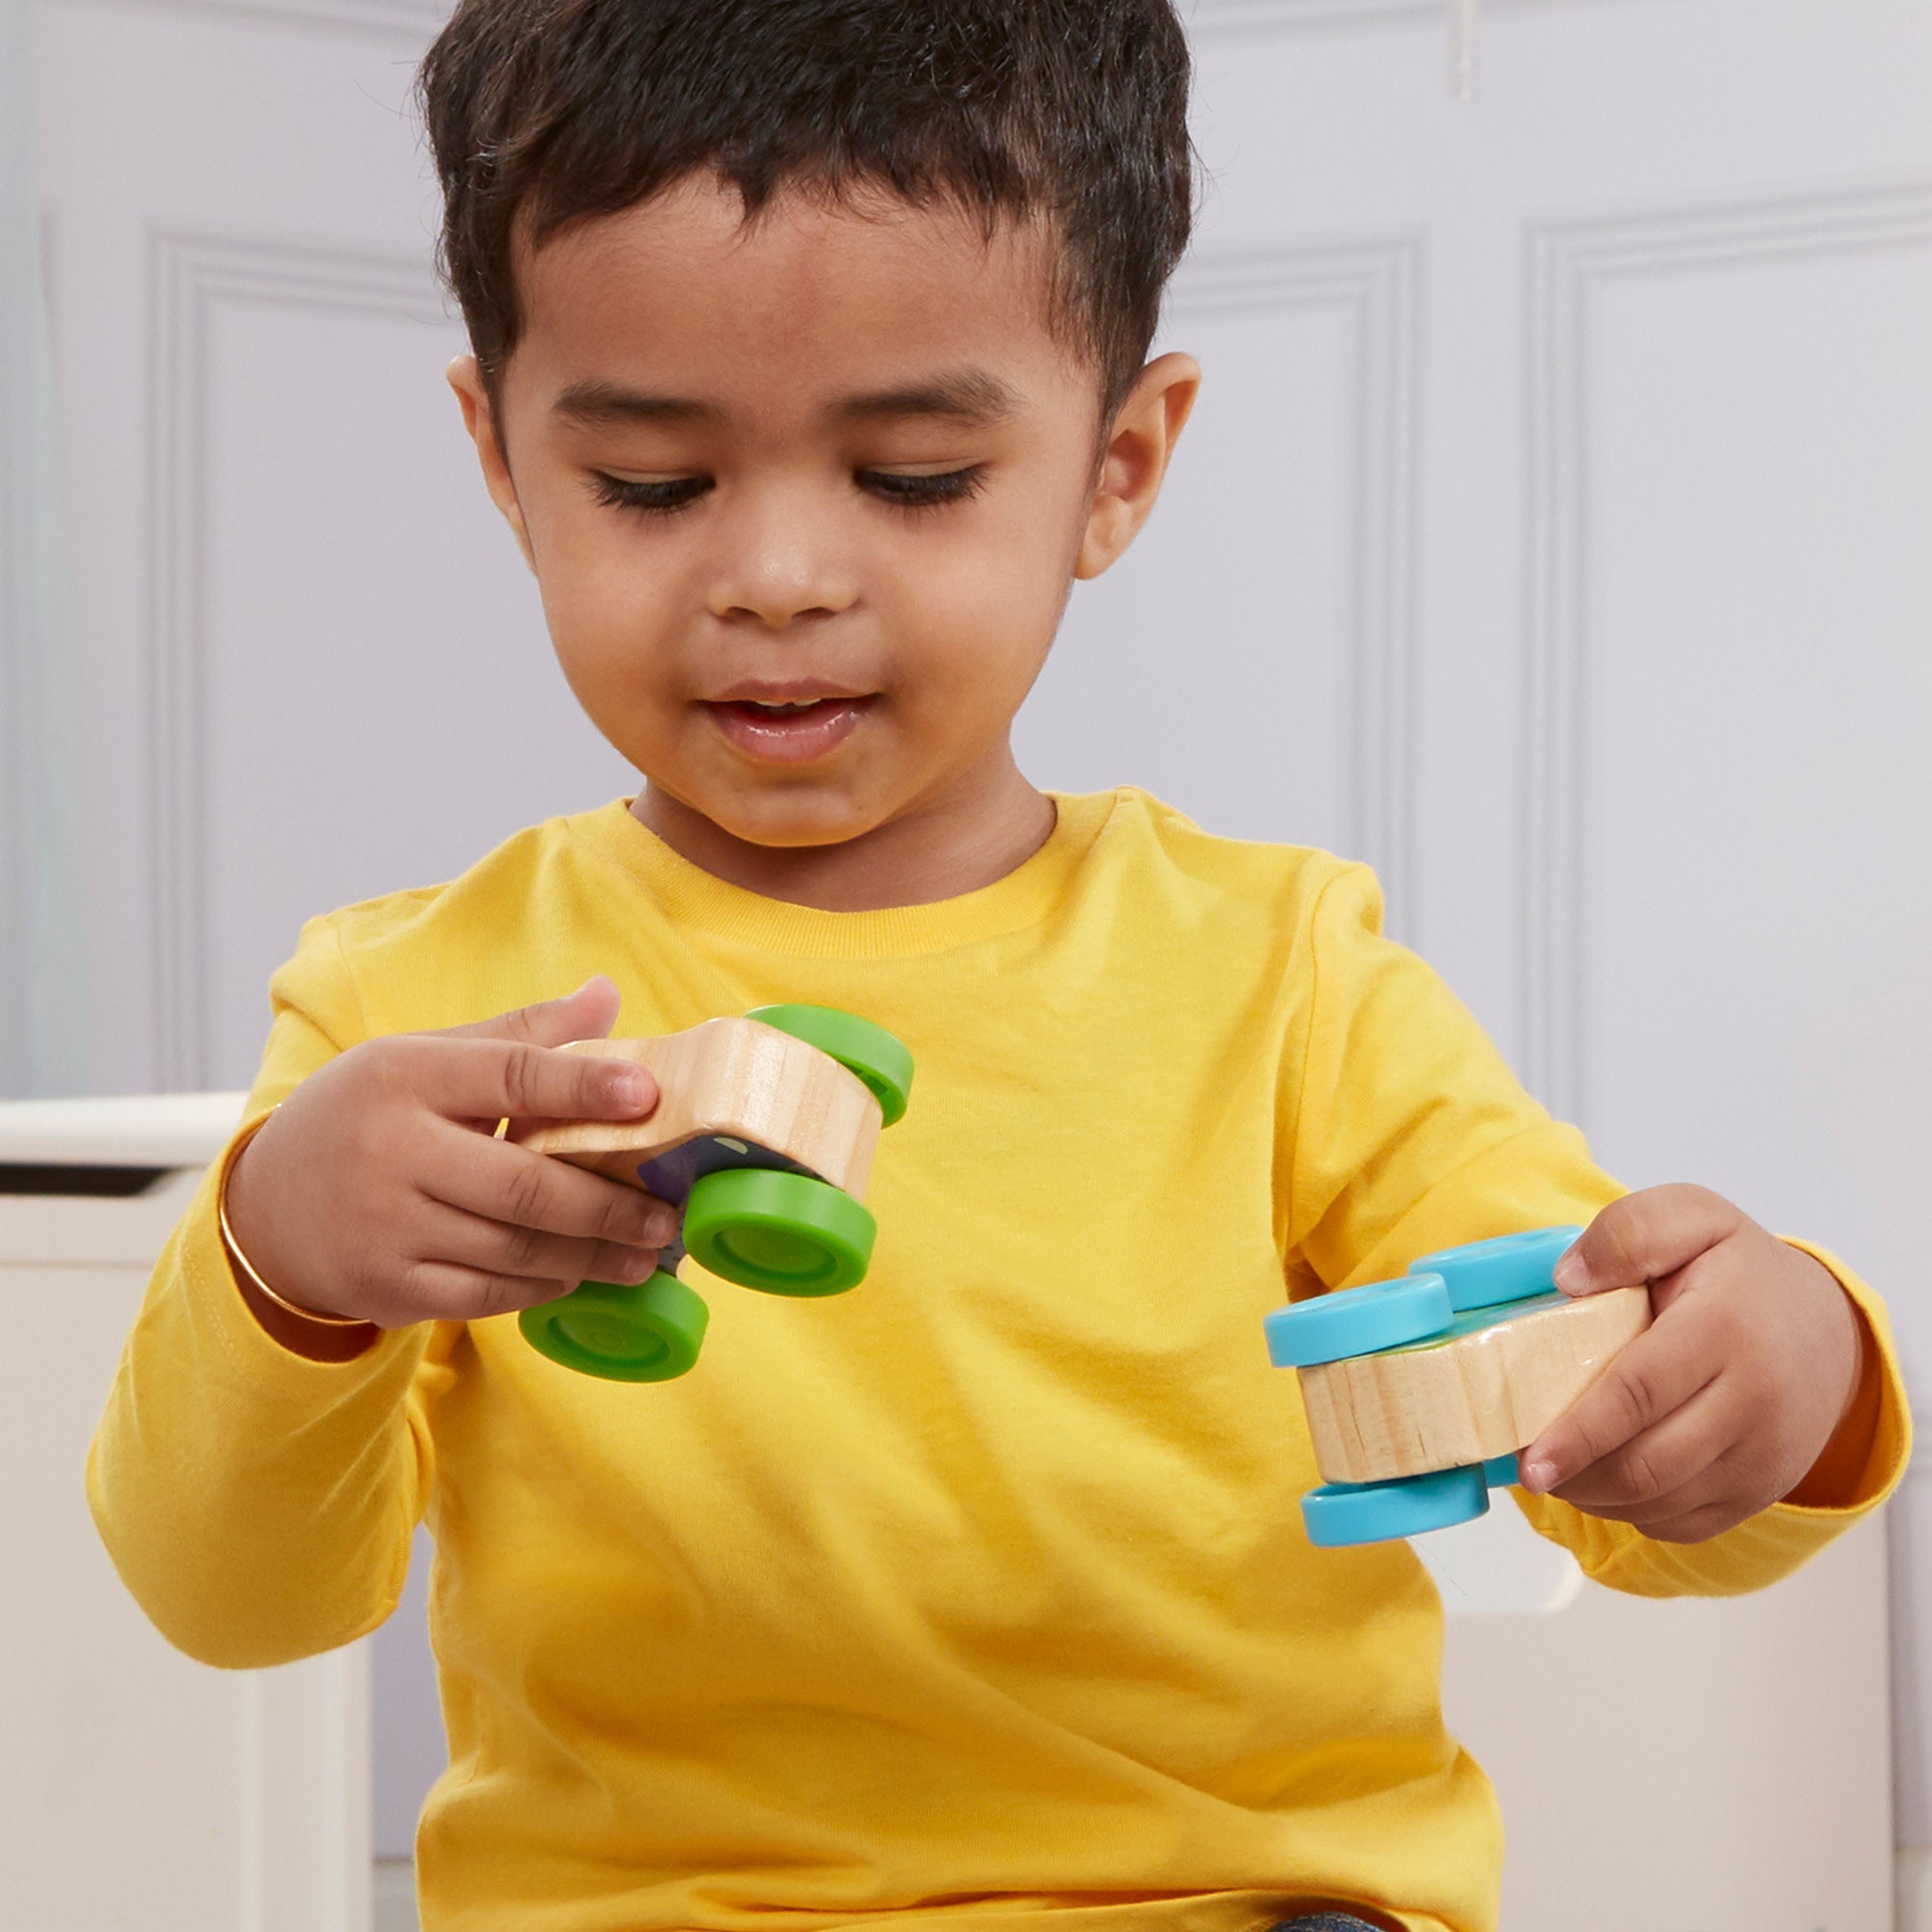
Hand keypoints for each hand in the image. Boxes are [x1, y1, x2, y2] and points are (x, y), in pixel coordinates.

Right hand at [224, 977, 676, 1329]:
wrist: (267, 1206)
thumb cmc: (369, 1118)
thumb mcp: (425, 1058)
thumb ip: (518, 1035)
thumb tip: (607, 995)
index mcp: (404, 1077)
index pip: (508, 1074)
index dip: (582, 1085)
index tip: (648, 1096)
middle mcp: (391, 1151)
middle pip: (522, 1184)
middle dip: (607, 1205)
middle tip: (667, 1216)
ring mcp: (386, 1226)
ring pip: (511, 1248)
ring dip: (589, 1256)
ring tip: (644, 1254)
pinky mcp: (386, 1287)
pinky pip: (484, 1294)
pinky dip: (540, 1287)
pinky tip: (579, 1275)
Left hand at [1517, 1184, 1870, 1540]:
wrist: (1825, 1329)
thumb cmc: (1739, 1272)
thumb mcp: (1692, 1217)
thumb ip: (1629, 1232)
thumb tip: (1568, 1280)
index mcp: (1725, 1328)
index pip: (1639, 1392)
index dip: (1578, 1431)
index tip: (1528, 1458)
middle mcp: (1753, 1402)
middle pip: (1647, 1464)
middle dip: (1576, 1475)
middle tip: (1525, 1466)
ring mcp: (1762, 1458)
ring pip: (1660, 1502)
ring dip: (1594, 1496)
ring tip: (1556, 1468)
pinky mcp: (1760, 1492)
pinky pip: (1681, 1523)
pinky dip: (1629, 1511)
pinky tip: (1602, 1479)